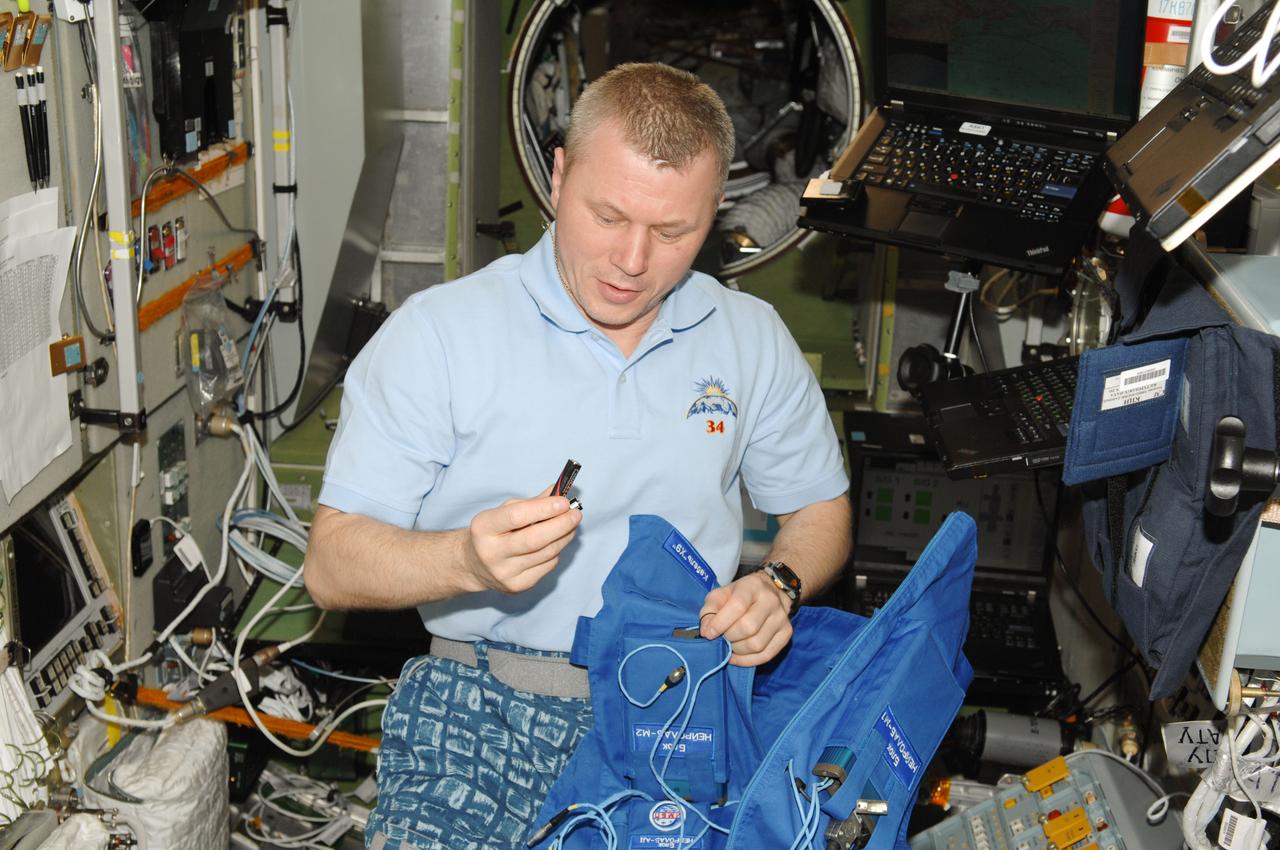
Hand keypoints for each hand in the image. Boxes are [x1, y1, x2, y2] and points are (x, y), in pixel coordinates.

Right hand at [461, 485, 581, 593]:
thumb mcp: (503, 512)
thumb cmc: (493, 532)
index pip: (517, 517)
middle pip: (535, 539)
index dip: (544, 508)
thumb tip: (559, 491)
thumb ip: (531, 502)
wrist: (474, 565)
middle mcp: (491, 552)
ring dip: (564, 536)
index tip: (564, 502)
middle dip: (561, 524)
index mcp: (483, 527)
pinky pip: (547, 566)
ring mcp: (504, 573)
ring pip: (546, 553)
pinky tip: (555, 542)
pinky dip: (556, 551)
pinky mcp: (517, 586)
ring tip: (571, 524)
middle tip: (576, 514)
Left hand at [698, 571, 792, 666]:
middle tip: (722, 638)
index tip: (709, 634)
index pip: (737, 606)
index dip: (720, 623)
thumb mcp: (720, 594)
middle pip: (748, 628)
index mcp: (752, 586)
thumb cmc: (739, 595)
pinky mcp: (786, 633)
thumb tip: (706, 631)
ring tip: (730, 645)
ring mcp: (782, 618)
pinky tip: (737, 656)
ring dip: (738, 651)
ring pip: (757, 644)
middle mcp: (771, 601)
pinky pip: (766, 655)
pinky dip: (748, 660)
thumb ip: (709, 610)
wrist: (770, 592)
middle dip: (729, 638)